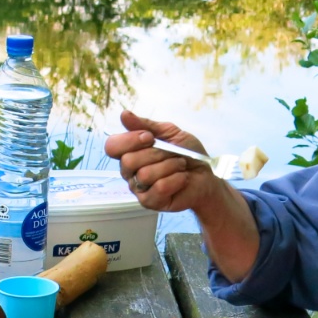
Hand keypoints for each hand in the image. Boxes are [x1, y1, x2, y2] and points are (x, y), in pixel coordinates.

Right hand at [104, 110, 226, 213]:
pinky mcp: (150, 202)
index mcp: (130, 152)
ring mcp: (139, 188)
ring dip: (169, 166)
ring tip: (180, 166)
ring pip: (145, 175)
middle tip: (172, 154)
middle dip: (156, 154)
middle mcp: (130, 172)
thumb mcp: (168, 132)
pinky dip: (176, 179)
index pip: (112, 146)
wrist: (206, 174)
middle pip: (128, 161)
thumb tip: (124, 115)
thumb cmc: (187, 154)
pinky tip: (182, 178)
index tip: (150, 137)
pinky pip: (159, 188)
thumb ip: (145, 125)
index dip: (129, 140)